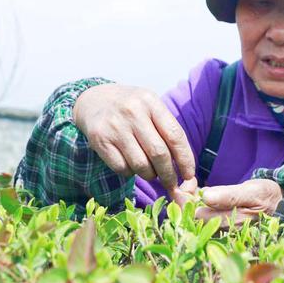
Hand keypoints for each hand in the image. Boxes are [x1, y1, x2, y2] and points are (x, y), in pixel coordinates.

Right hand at [73, 84, 195, 199]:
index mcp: (151, 102)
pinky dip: (130, 173)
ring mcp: (114, 126)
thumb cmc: (131, 108)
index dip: (185, 160)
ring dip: (149, 175)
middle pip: (159, 153)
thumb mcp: (151, 107)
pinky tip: (131, 165)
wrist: (94, 99)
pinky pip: (122, 168)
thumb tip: (185, 169)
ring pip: (141, 165)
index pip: (175, 136)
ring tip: (150, 171)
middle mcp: (133, 112)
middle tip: (172, 183)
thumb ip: (167, 131)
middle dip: (169, 174)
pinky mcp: (99, 140)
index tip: (189, 175)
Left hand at [194, 179, 283, 227]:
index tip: (189, 182)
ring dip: (188, 201)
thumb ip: (229, 195)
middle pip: (192, 219)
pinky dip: (195, 202)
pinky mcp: (220, 224)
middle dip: (184, 200)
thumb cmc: (266, 196)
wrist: (279, 204)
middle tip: (188, 182)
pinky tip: (197, 189)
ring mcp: (221, 229)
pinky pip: (200, 215)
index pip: (197, 217)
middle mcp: (224, 231)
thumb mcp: (252, 192)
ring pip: (194, 218)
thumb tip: (205, 197)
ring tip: (192, 184)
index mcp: (232, 223)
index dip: (187, 201)